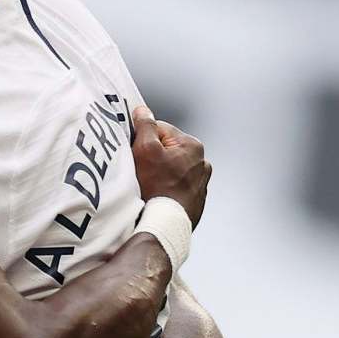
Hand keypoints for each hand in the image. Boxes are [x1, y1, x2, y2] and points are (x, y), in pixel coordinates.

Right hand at [129, 102, 209, 224]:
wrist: (163, 226)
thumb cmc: (155, 188)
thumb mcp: (145, 150)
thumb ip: (145, 125)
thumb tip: (143, 111)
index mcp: (193, 146)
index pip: (160, 130)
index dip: (143, 140)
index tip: (136, 154)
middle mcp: (202, 164)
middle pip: (167, 151)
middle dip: (153, 159)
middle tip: (141, 172)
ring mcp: (201, 185)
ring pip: (171, 171)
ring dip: (160, 175)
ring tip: (149, 187)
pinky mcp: (195, 202)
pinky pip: (176, 189)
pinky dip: (166, 191)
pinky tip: (157, 198)